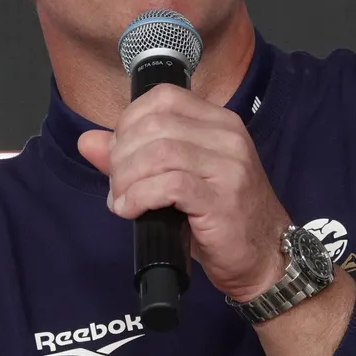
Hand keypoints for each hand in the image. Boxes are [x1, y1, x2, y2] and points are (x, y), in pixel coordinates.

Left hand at [77, 84, 290, 302]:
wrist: (267, 258)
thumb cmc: (221, 217)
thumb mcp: (177, 179)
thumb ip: (133, 156)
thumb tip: (88, 141)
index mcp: (219, 122)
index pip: (163, 97)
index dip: (129, 121)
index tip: (119, 152)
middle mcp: (227, 136)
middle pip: (154, 125)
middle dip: (121, 155)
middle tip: (117, 184)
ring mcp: (228, 167)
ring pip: (158, 153)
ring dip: (127, 179)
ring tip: (121, 200)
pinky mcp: (221, 199)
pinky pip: (168, 185)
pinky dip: (139, 197)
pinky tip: (131, 211)